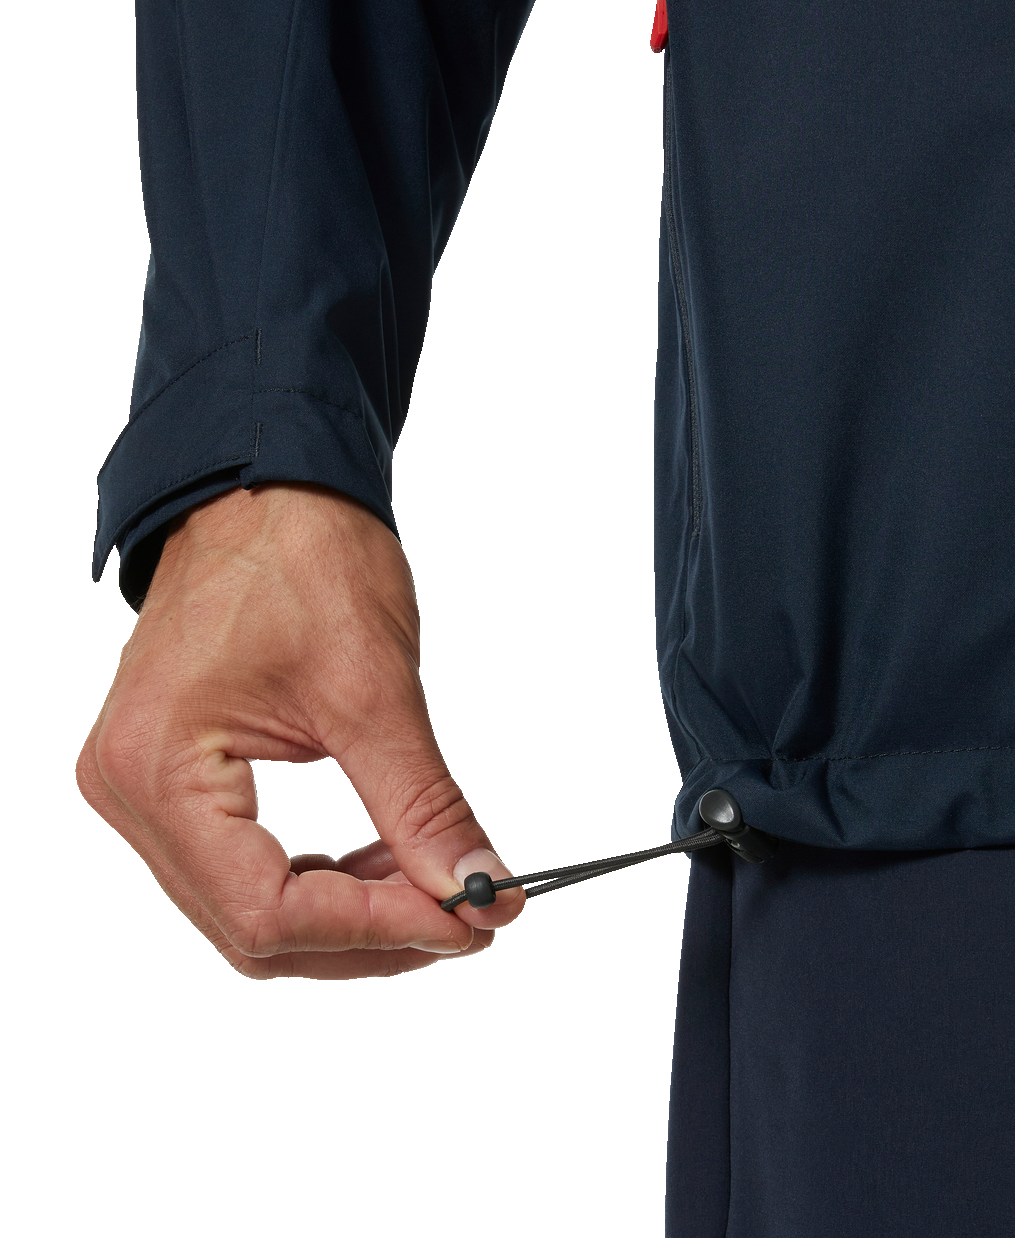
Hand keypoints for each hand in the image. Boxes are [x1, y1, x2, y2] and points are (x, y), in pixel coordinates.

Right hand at [78, 483, 522, 977]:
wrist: (266, 485)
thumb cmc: (301, 554)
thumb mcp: (373, 689)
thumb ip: (423, 807)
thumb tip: (480, 891)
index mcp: (157, 765)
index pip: (264, 911)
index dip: (376, 931)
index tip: (468, 921)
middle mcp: (129, 788)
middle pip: (250, 926)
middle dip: (367, 934)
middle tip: (465, 917)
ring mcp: (140, 784)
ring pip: (244, 907)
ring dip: (346, 914)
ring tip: (431, 882)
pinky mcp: (169, 774)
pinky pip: (237, 865)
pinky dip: (315, 877)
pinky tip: (382, 859)